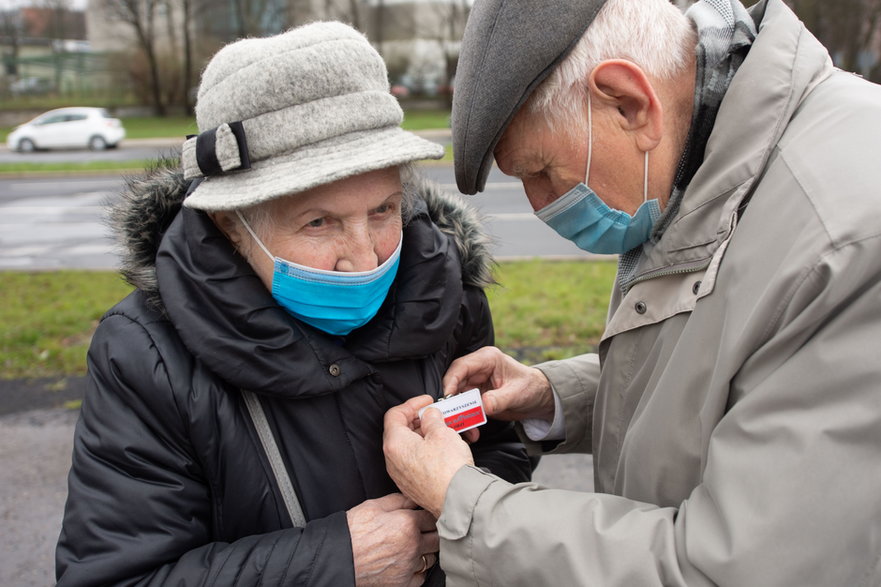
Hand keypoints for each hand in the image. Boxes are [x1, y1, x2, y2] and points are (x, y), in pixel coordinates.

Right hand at [347, 493, 438, 586]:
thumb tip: (415, 498)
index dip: (428, 514)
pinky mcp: (403, 582)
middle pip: (437, 537)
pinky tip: (407, 562)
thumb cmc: (353, 530)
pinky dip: (417, 570)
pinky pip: (421, 576)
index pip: (432, 517)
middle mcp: (413, 545)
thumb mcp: (374, 505)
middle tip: (420, 531)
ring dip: (426, 551)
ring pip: (432, 557)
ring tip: (412, 547)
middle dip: (430, 532)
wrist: (338, 557)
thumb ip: (400, 500)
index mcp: (408, 523)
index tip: (423, 516)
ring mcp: (409, 565)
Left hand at [383, 395, 474, 516]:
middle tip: (439, 415)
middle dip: (422, 420)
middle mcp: (393, 461)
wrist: (458, 501)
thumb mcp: (442, 432)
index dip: (412, 404)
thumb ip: (433, 418)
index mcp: (395, 444)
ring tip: (449, 431)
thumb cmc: (448, 469)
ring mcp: (402, 475)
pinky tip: (447, 449)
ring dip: (429, 436)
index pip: (395, 414)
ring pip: (412, 447)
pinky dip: (430, 451)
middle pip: (402, 431)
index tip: (428, 401)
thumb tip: (430, 415)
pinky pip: (418, 462)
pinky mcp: (413, 486)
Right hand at [442, 346, 554, 421]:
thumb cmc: (530, 388)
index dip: (450, 381)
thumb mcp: (517, 394)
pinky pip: (464, 407)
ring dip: (459, 414)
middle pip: (454, 382)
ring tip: (465, 429)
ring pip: (457, 397)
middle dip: (452, 401)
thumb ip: (500, 399)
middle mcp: (478, 369)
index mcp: (487, 359)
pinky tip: (472, 430)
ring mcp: (475, 382)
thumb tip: (484, 405)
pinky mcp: (475, 395)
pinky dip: (466, 420)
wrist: (538, 398)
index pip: (461, 367)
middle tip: (450, 417)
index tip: (446, 397)